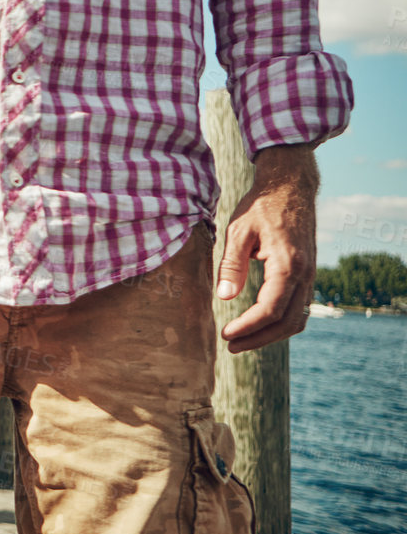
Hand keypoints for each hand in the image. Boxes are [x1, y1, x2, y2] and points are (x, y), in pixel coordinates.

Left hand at [216, 147, 317, 351]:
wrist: (290, 188)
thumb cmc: (260, 207)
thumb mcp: (238, 231)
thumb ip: (231, 265)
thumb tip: (224, 297)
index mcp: (288, 265)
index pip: (270, 309)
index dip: (248, 326)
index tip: (225, 334)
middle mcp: (305, 275)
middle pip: (287, 322)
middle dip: (258, 338)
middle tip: (230, 345)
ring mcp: (310, 276)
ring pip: (297, 319)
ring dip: (271, 335)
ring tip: (242, 340)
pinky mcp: (308, 275)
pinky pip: (299, 308)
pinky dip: (281, 322)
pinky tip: (260, 325)